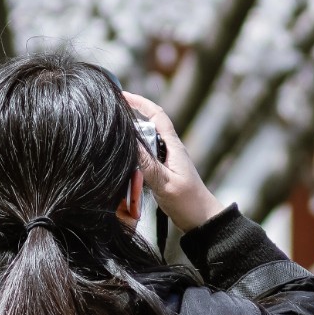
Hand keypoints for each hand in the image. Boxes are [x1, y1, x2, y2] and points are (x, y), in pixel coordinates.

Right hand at [124, 93, 225, 234]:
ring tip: (113, 140)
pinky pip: (145, 157)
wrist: (202, 219)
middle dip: (131, 119)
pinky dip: (134, 156)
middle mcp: (170, 149)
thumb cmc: (188, 201)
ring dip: (132, 141)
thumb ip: (147, 165)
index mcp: (173, 146)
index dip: (140, 102)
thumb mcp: (165, 183)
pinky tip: (124, 163)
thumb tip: (129, 143)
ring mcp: (167, 160)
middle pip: (148, 126)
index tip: (122, 96)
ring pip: (145, 143)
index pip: (156, 115)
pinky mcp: (163, 171)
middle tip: (111, 119)